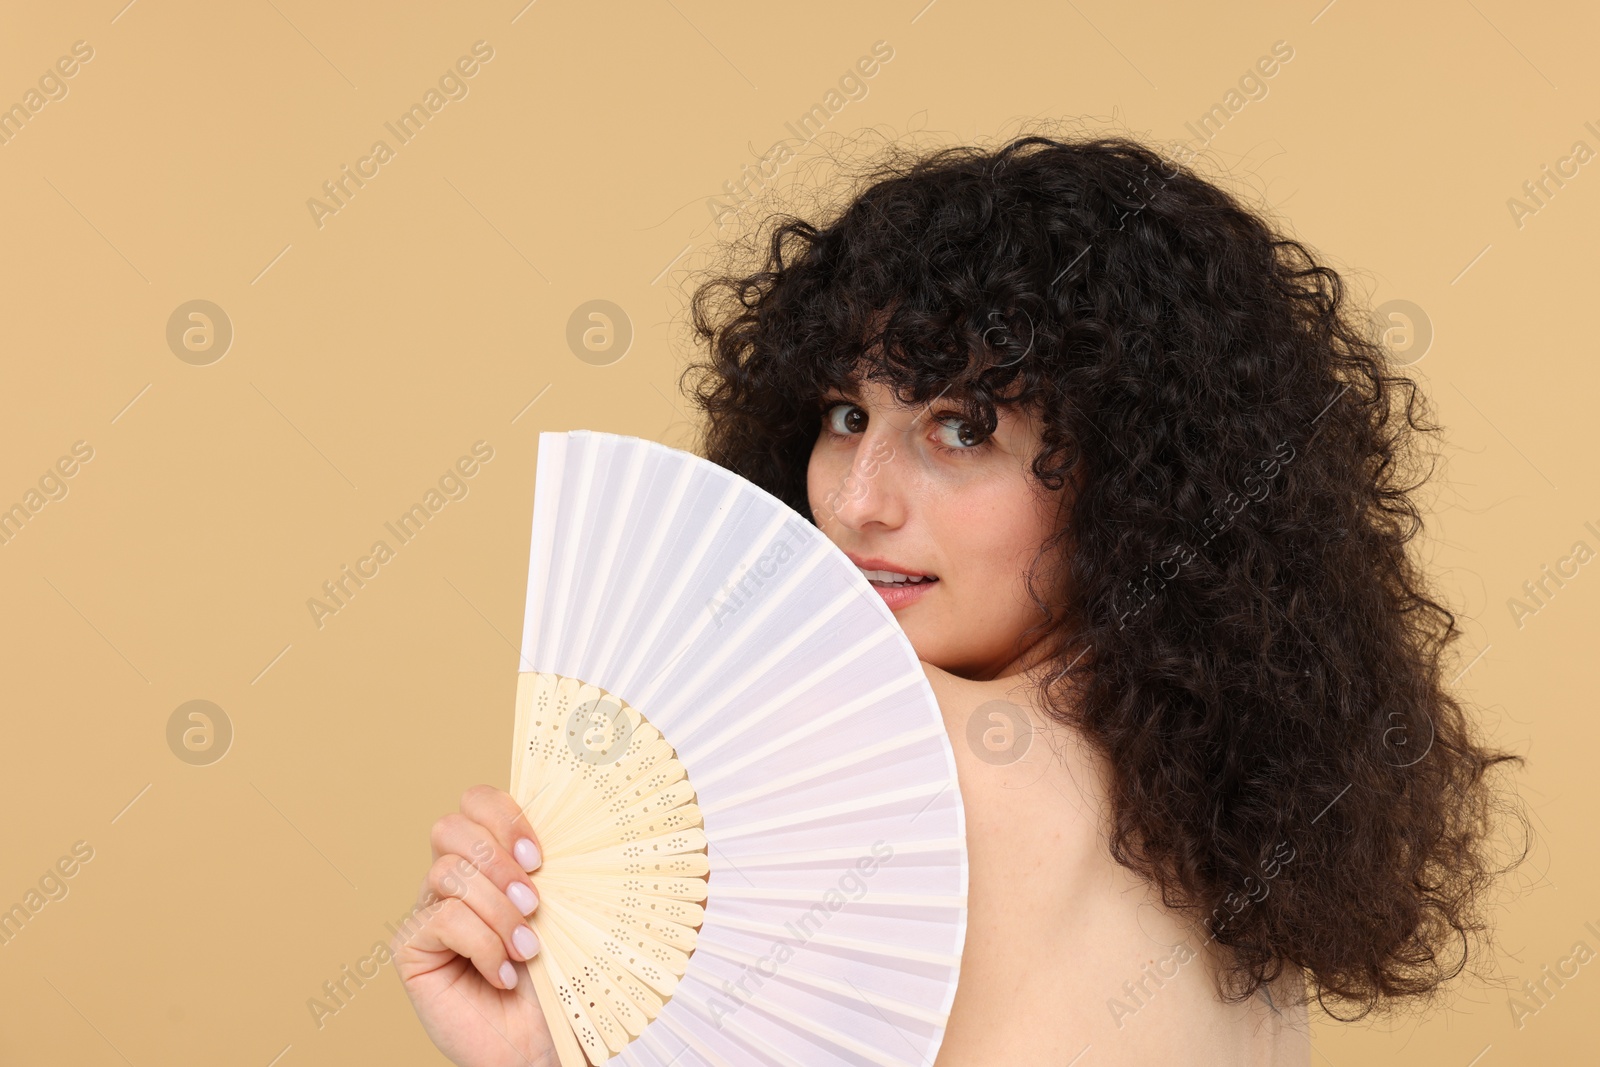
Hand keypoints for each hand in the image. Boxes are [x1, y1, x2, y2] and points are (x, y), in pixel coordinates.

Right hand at [392, 785, 556, 1066]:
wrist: (540, 1041)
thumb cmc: (554, 975)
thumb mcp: (556, 909)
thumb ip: (542, 868)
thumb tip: (556, 830)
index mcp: (488, 858)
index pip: (476, 802)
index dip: (505, 817)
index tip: (540, 857)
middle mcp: (451, 878)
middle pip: (450, 827)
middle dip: (497, 860)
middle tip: (534, 901)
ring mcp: (426, 912)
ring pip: (450, 875)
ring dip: (499, 912)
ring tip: (527, 949)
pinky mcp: (411, 948)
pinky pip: (444, 919)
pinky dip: (484, 947)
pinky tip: (502, 975)